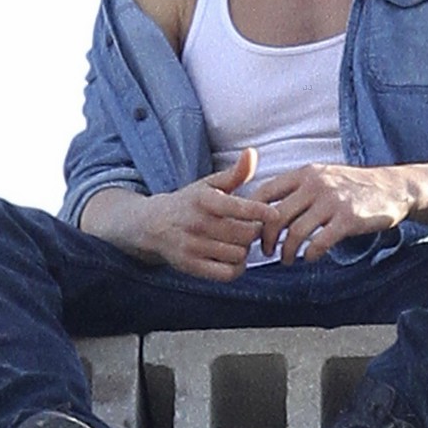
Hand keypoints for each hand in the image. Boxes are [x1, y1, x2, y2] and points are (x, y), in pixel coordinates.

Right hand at [82, 148, 279, 281]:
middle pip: (246, 234)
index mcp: (204, 200)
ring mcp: (193, 247)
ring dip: (245, 250)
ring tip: (240, 242)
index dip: (260, 212)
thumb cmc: (189, 203)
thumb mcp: (209, 184)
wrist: (151, 226)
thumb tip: (252, 153)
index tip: (275, 214)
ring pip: (239, 254)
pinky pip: (227, 274)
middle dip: (254, 231)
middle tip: (251, 227)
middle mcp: (197, 223)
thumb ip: (235, 173)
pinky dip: (237, 268)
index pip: (238, 207)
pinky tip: (234, 258)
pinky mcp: (191, 267)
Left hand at [250, 163, 410, 264]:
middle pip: (276, 216)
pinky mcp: (348, 219)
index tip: (251, 230)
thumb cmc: (353, 186)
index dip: (252, 214)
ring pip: (295, 232)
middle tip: (266, 251)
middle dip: (266, 239)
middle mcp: (315, 185)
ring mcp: (332, 202)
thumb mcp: (323, 176)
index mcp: (305, 173)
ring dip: (286, 252)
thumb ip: (297, 188)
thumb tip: (266, 208)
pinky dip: (310, 254)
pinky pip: (320, 242)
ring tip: (286, 259)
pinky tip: (310, 258)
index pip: (265, 192)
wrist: (393, 187)